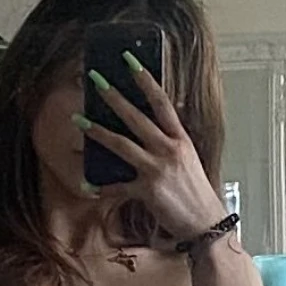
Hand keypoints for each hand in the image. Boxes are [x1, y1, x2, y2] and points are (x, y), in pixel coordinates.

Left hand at [76, 57, 225, 242]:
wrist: (206, 223)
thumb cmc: (196, 193)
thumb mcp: (189, 159)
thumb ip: (172, 141)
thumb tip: (161, 124)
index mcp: (180, 139)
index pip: (161, 102)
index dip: (145, 80)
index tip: (129, 61)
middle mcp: (168, 149)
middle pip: (136, 117)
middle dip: (114, 98)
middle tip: (96, 80)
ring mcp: (156, 169)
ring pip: (121, 144)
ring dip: (97, 131)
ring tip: (79, 120)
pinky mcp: (147, 191)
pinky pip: (117, 187)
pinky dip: (101, 188)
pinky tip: (86, 185)